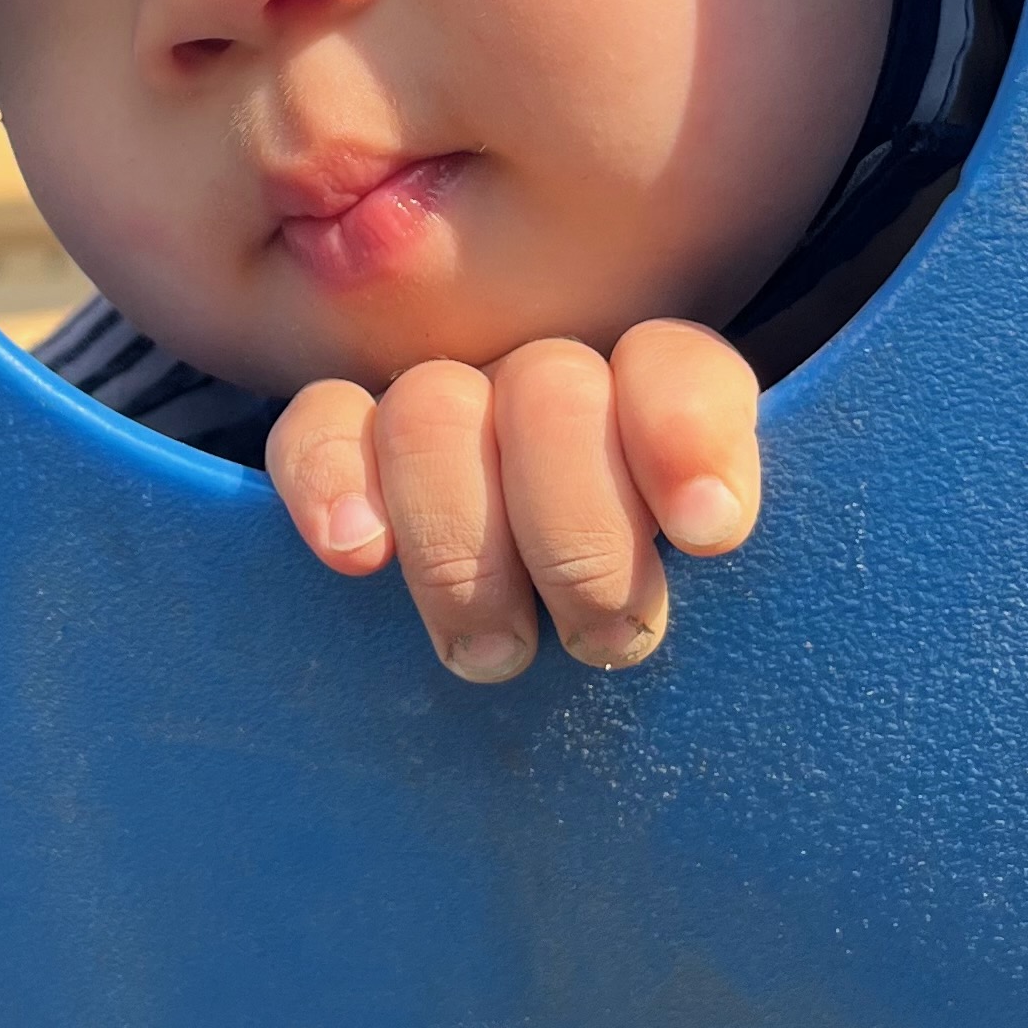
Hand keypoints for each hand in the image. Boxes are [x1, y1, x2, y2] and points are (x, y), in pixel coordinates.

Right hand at [264, 321, 762, 684]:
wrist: (518, 657)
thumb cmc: (630, 638)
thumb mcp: (709, 611)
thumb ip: (707, 543)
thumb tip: (710, 530)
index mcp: (655, 408)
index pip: (677, 370)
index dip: (686, 438)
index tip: (706, 535)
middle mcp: (549, 386)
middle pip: (552, 393)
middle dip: (579, 536)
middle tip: (601, 642)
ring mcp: (443, 408)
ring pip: (433, 412)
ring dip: (461, 546)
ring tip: (491, 649)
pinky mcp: (344, 444)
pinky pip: (317, 425)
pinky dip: (331, 482)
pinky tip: (357, 558)